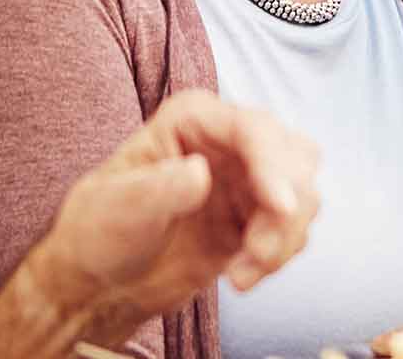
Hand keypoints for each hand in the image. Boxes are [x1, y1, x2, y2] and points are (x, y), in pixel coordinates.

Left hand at [0, 91, 318, 354]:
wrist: (102, 282)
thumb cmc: (99, 231)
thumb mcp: (116, 207)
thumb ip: (159, 188)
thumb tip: (200, 172)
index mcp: (192, 120)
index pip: (251, 129)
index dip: (273, 165)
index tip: (281, 206)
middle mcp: (228, 143)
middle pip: (294, 156)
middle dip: (288, 205)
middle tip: (257, 251)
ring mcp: (246, 181)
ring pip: (303, 195)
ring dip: (284, 239)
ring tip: (242, 274)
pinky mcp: (256, 219)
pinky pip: (293, 230)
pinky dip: (279, 256)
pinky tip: (241, 277)